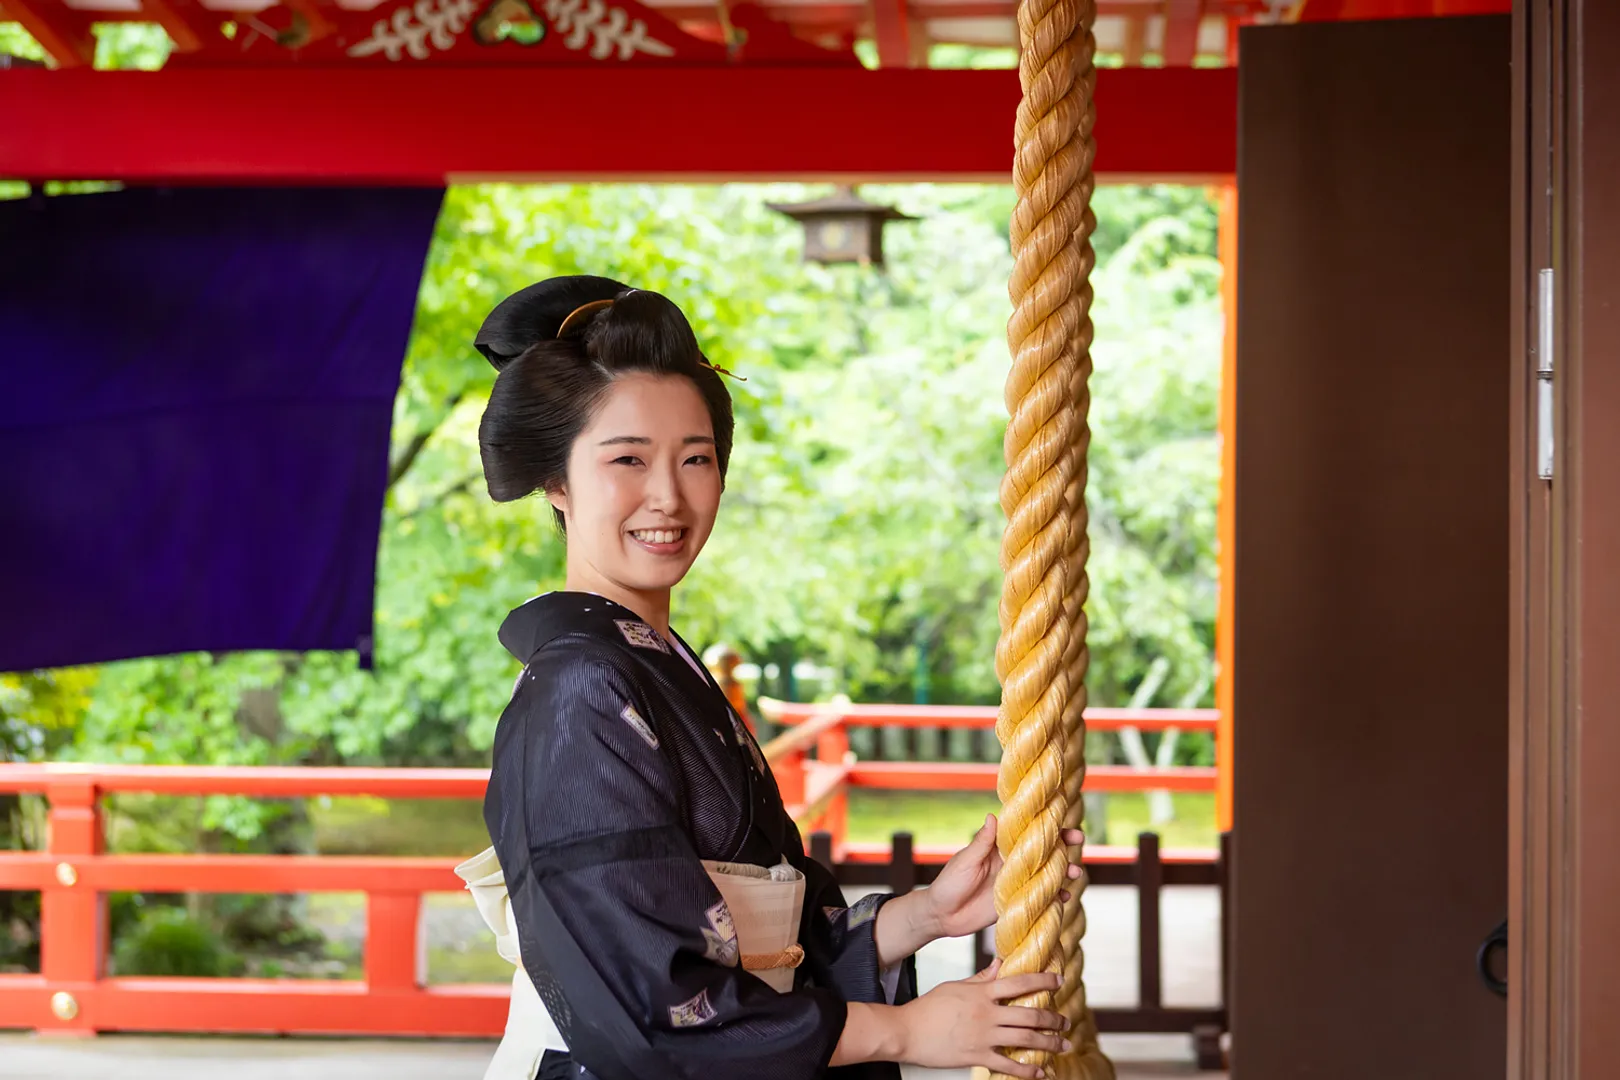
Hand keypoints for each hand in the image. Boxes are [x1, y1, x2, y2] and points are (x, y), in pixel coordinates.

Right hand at [896, 960, 1069, 1078]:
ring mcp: (983, 1036)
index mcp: (981, 992)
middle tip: (1066, 1021)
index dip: (1043, 980)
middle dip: (1053, 1018)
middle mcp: (986, 1013)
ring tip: (1063, 1044)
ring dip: (1049, 1042)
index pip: (1019, 982)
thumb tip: (1000, 964)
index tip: (1059, 980)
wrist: (907, 1031)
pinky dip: (1028, 1070)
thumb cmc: (928, 1007)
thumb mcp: (955, 986)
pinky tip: (1041, 1071)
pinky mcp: (976, 1057)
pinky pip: (1008, 1065)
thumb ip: (980, 978)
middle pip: (1030, 1014)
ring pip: (1026, 1039)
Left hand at [924, 815, 1086, 939]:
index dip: (1044, 823)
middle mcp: (1011, 862)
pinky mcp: (1018, 902)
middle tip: (1079, 840)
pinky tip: (1064, 899)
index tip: (1063, 816)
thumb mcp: (965, 861)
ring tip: (1075, 873)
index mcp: (998, 847)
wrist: (942, 915)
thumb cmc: (949, 883)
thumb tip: (992, 815)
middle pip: (1042, 850)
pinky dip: (1055, 898)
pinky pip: (1041, 898)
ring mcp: (1016, 882)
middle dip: (1062, 844)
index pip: (1025, 831)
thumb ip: (981, 842)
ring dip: (1063, 871)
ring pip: (1046, 873)